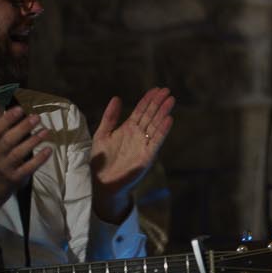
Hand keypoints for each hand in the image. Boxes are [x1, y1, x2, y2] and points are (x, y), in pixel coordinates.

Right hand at [0, 98, 50, 224]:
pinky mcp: (16, 176)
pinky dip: (39, 159)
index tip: (19, 109)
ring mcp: (6, 165)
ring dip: (33, 142)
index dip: (7, 119)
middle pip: (8, 140)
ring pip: (19, 154)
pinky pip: (28, 168)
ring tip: (46, 130)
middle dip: (22, 129)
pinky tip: (49, 149)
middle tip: (36, 117)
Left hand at [90, 86, 174, 221]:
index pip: (141, 110)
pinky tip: (169, 119)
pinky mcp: (147, 156)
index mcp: (128, 128)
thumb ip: (110, 117)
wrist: (102, 183)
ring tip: (170, 100)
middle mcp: (138, 135)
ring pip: (155, 125)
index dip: (148, 100)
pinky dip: (163, 130)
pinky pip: (156, 141)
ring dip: (163, 113)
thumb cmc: (101, 161)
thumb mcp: (102, 135)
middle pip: (151, 115)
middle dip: (158, 103)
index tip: (157, 89)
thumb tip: (117, 97)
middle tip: (167, 90)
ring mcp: (143, 144)